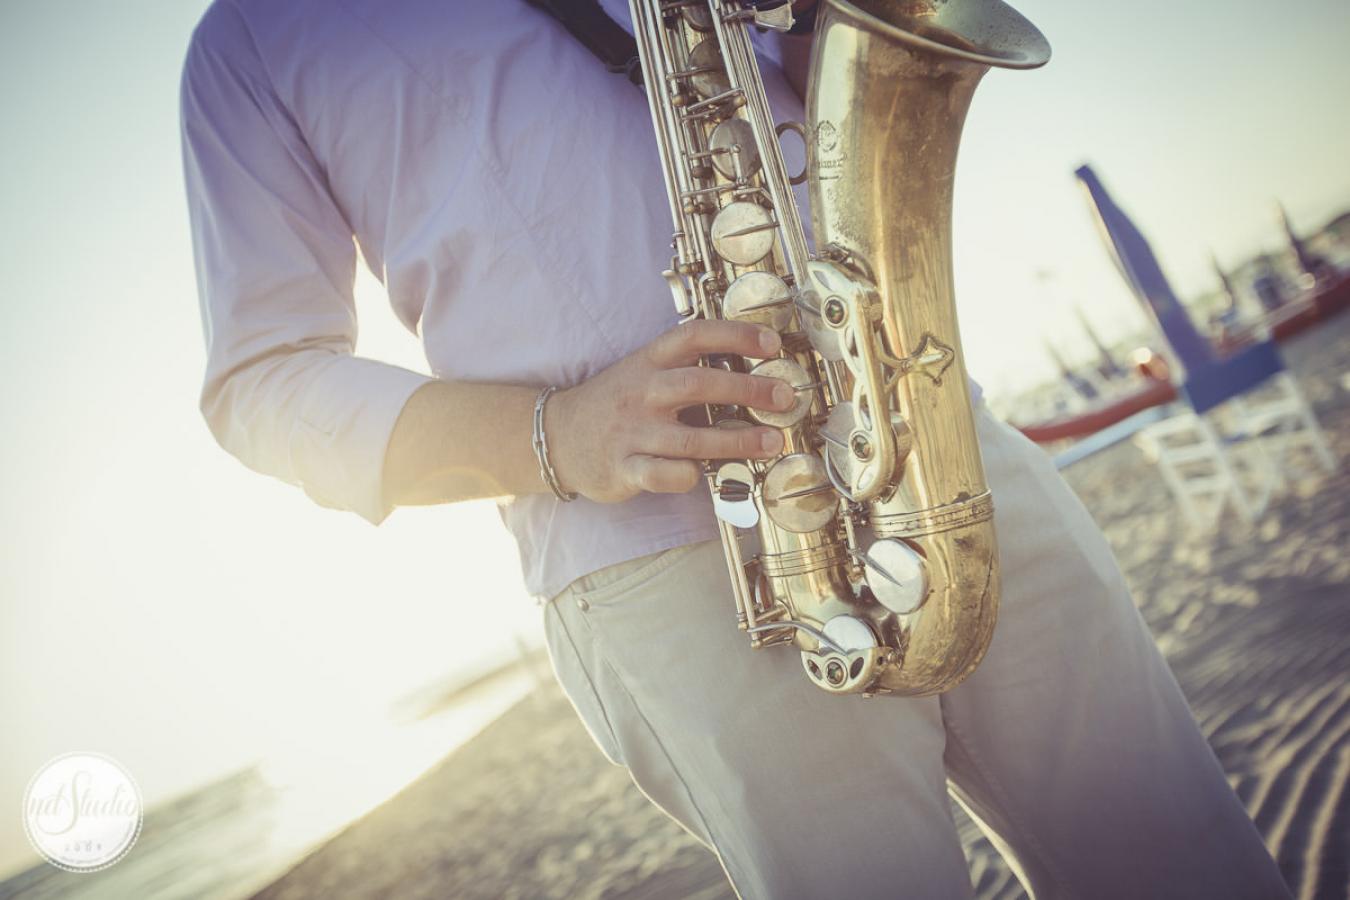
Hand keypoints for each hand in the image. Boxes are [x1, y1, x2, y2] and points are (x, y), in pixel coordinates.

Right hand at [546, 320, 795, 502]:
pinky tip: (704, 473)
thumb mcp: (644, 371)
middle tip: (785, 395)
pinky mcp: (624, 468)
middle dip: (748, 389)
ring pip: (691, 437)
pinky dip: (688, 475)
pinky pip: (663, 475)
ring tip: (772, 442)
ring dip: (737, 440)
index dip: (735, 335)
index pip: (695, 336)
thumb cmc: (616, 403)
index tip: (772, 342)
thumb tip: (751, 370)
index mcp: (650, 361)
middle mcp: (642, 392)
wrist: (558, 435)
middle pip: (699, 385)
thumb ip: (687, 367)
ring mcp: (632, 431)